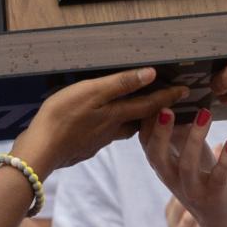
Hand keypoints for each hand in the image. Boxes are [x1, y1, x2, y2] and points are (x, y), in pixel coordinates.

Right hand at [12, 68, 187, 178]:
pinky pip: (104, 134)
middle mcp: (112, 131)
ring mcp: (97, 141)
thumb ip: (120, 84)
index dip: (169, 97)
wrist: (39, 152)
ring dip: (132, 119)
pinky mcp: (83, 146)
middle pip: (139, 121)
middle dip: (153, 111)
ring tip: (133, 109)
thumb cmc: (62, 118)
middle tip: (164, 101)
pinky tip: (99, 123)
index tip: (187, 91)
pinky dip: (110, 126)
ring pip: (122, 128)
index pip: (150, 105)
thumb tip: (151, 74)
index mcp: (117, 116)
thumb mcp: (91, 93)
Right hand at [138, 109, 226, 226]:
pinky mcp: (214, 196)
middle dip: (160, 132)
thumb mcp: (188, 152)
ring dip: (195, 138)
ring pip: (187, 165)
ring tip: (205, 113)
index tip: (154, 98)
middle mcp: (172, 179)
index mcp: (163, 165)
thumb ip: (180, 131)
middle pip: (157, 156)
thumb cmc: (202, 176)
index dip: (147, 122)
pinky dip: (226, 160)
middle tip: (166, 109)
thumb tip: (177, 98)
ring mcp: (192, 190)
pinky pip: (218, 177)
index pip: (146, 143)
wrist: (221, 216)